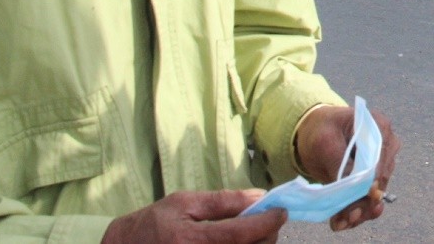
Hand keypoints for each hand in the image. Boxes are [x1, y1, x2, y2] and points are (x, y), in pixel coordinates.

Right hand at [101, 190, 285, 243]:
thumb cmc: (152, 224)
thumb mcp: (184, 202)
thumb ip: (222, 201)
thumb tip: (258, 196)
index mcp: (191, 239)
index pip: (242, 233)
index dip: (268, 221)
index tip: (281, 211)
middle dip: (268, 235)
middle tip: (270, 220)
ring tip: (256, 232)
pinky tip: (242, 243)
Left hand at [295, 104, 400, 231]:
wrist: (315, 134)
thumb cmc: (321, 129)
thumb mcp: (325, 141)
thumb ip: (342, 162)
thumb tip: (360, 186)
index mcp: (378, 127)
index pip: (382, 155)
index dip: (375, 177)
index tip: (367, 194)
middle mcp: (386, 146)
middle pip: (380, 177)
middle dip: (365, 199)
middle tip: (349, 215)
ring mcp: (381, 164)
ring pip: (375, 192)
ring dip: (359, 209)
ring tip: (341, 220)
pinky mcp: (371, 180)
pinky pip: (367, 199)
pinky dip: (355, 210)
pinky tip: (342, 220)